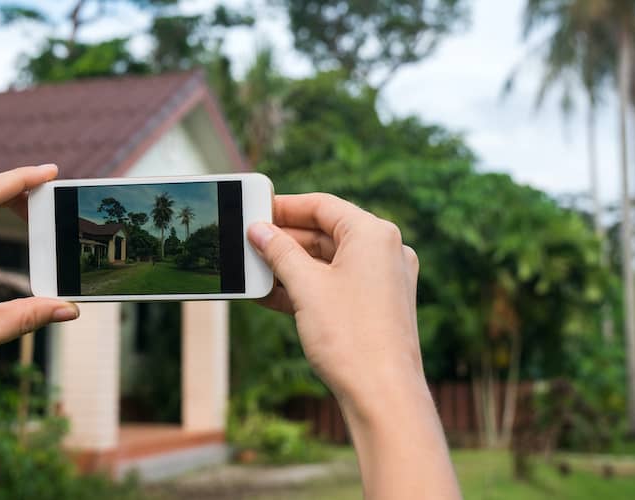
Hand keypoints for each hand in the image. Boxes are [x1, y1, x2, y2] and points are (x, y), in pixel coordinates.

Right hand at [247, 193, 457, 499]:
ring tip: (253, 271)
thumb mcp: (305, 287)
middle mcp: (386, 251)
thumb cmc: (350, 337)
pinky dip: (307, 288)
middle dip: (285, 240)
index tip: (255, 210)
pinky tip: (271, 295)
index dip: (285, 207)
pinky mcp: (379, 307)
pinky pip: (338, 285)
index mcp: (374, 234)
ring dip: (291, 266)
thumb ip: (279, 252)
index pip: (323, 206)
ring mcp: (385, 281)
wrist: (382, 395)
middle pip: (326, 233)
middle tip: (248, 243)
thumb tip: (258, 231)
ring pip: (330, 262)